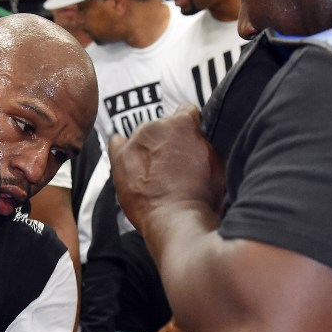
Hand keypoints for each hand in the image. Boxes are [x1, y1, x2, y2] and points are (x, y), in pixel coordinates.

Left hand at [111, 104, 224, 233]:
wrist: (176, 218)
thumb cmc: (200, 196)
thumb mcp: (215, 160)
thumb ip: (203, 140)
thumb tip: (199, 135)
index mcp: (183, 122)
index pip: (185, 112)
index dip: (189, 129)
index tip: (188, 142)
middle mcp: (156, 126)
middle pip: (162, 126)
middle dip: (167, 141)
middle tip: (173, 165)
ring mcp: (135, 142)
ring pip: (142, 138)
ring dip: (147, 149)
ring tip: (155, 174)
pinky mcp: (119, 158)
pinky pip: (116, 142)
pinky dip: (122, 149)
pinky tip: (130, 162)